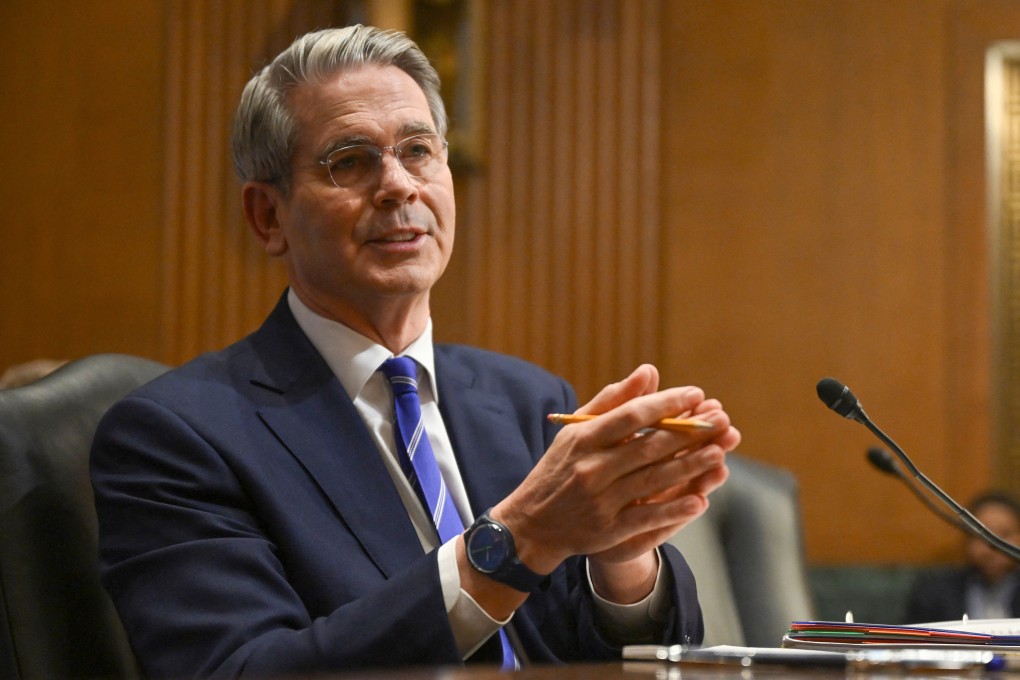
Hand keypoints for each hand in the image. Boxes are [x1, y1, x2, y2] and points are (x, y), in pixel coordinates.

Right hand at [492, 364, 740, 577]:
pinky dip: (674, 509)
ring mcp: (600, 501)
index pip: (631, 416)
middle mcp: (591, 468)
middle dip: (688, 433)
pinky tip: (700, 500)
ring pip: (653, 480)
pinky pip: (647, 517)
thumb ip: (612, 400)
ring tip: (718, 453)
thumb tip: (649, 372)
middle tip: (720, 420)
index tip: (696, 394)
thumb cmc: (559, 469)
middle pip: (648, 447)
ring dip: (689, 467)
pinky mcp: (608, 530)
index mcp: (583, 439)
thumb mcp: (576, 431)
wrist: (531, 524)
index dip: (666, 404)